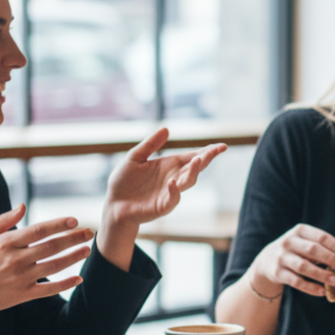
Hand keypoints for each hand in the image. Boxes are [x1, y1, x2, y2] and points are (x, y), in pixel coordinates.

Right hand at [0, 205, 92, 317]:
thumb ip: (3, 221)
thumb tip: (22, 205)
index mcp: (6, 243)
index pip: (39, 230)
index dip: (59, 224)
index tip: (74, 220)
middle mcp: (15, 260)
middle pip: (51, 246)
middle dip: (73, 238)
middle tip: (90, 232)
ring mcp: (20, 278)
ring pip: (54, 266)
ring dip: (73, 257)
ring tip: (87, 250)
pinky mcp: (22, 295)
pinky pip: (48, 290)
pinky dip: (65, 284)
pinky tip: (78, 278)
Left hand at [103, 130, 226, 231]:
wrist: (114, 204)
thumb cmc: (124, 182)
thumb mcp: (135, 157)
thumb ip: (150, 145)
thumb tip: (166, 129)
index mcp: (170, 165)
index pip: (193, 156)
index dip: (207, 152)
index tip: (221, 146)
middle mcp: (174, 178)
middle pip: (195, 167)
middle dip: (206, 158)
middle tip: (217, 149)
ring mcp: (170, 193)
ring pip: (188, 182)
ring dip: (194, 172)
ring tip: (198, 159)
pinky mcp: (162, 206)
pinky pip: (172, 199)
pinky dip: (174, 191)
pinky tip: (173, 182)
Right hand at [250, 225, 334, 298]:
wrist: (267, 261)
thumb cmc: (295, 251)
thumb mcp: (305, 242)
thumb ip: (322, 247)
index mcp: (300, 231)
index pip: (321, 237)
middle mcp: (289, 242)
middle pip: (312, 250)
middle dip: (330, 258)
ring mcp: (281, 257)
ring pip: (304, 266)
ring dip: (321, 274)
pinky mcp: (277, 273)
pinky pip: (295, 281)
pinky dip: (310, 287)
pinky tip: (322, 291)